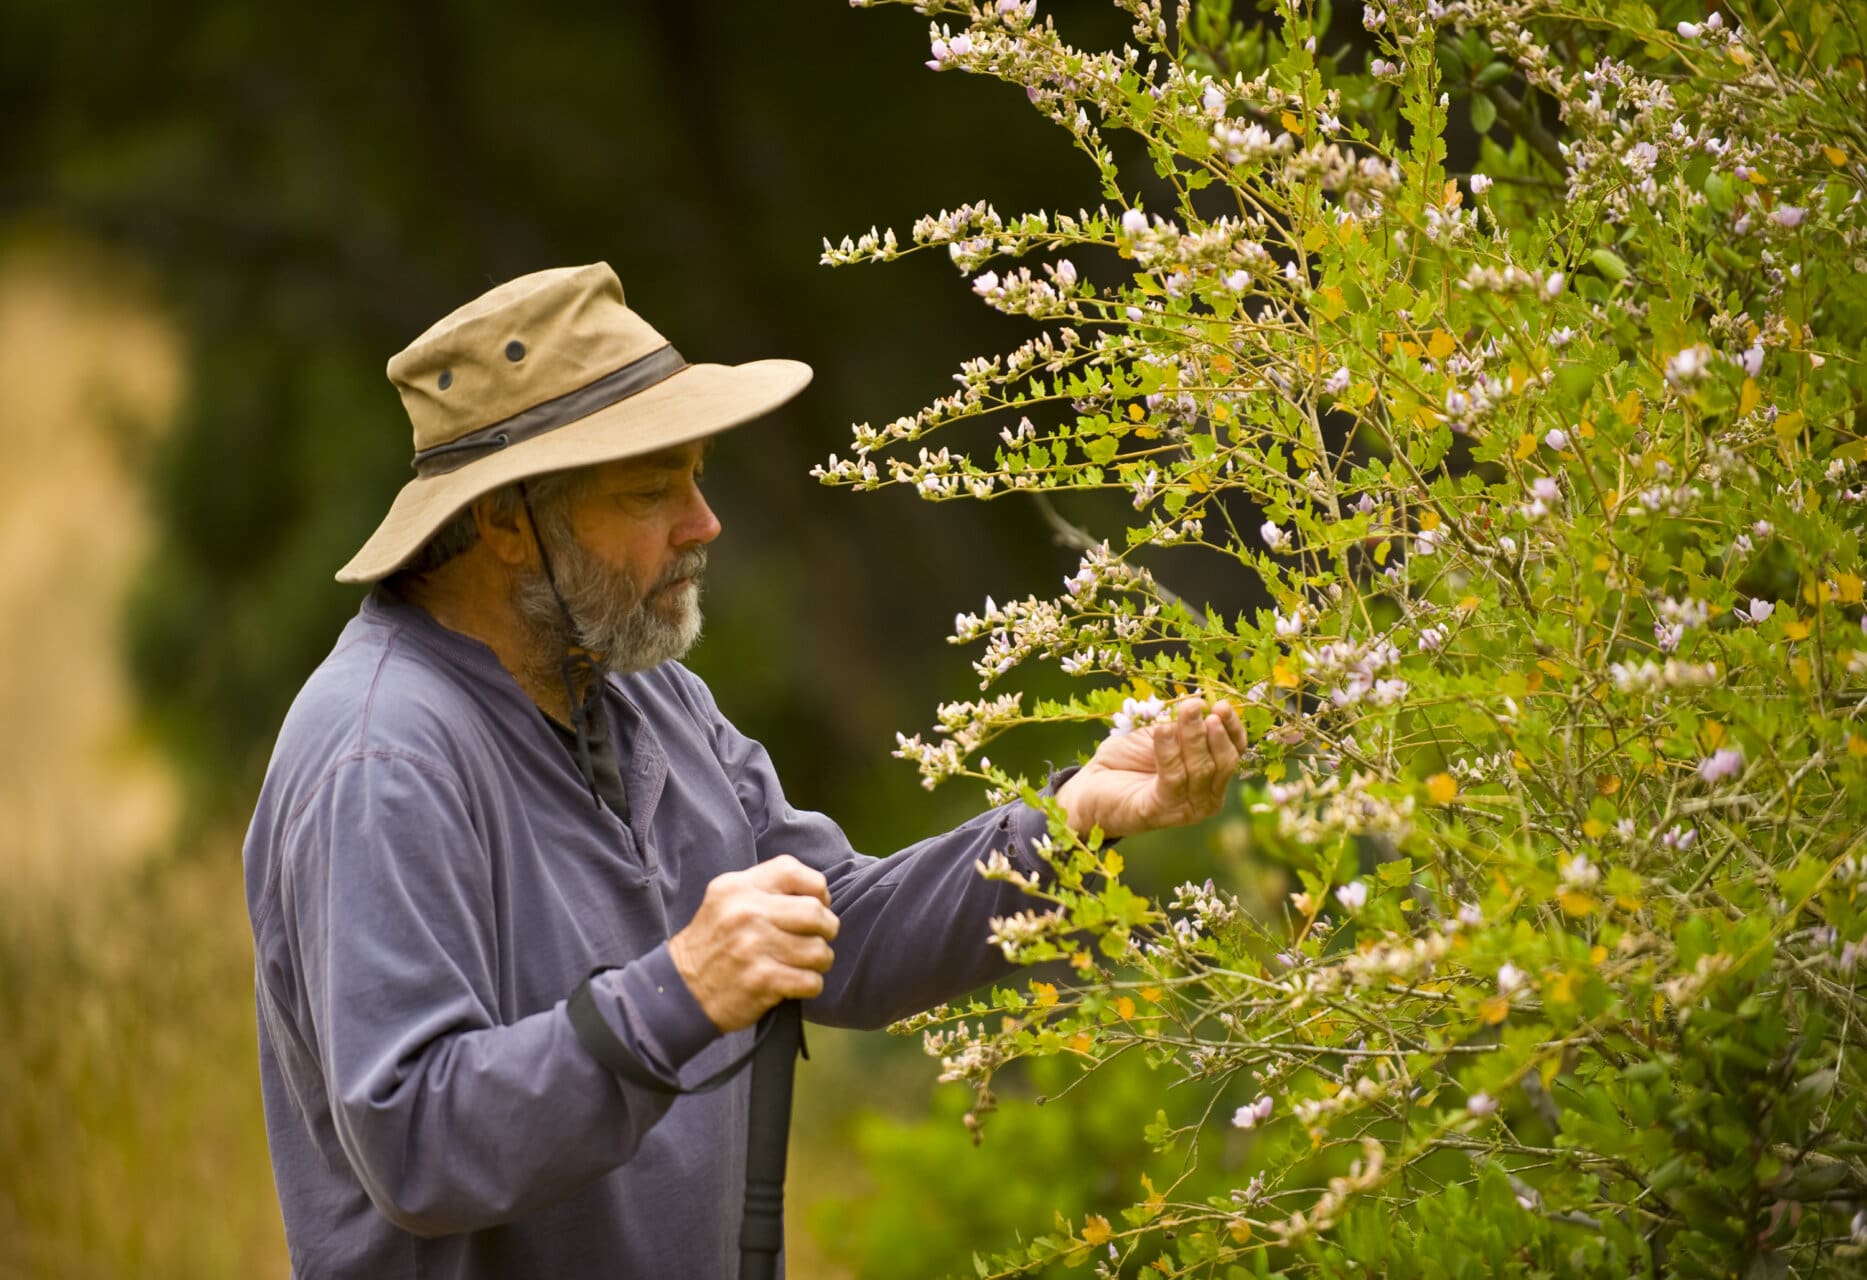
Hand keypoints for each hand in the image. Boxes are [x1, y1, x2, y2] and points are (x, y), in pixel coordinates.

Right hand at [668, 855, 839, 1032]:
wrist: (681, 990)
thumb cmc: (712, 944)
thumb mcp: (725, 901)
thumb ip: (764, 889)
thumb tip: (817, 895)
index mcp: (738, 888)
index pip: (793, 871)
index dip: (816, 889)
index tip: (816, 905)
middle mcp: (746, 913)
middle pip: (815, 913)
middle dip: (827, 928)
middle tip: (819, 939)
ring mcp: (754, 947)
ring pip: (818, 950)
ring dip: (820, 961)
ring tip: (806, 964)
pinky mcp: (762, 980)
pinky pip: (811, 980)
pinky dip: (810, 985)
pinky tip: (795, 983)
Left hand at [1055, 698, 1245, 838]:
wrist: (1090, 788)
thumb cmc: (1127, 759)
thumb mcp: (1160, 735)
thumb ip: (1182, 726)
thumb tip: (1201, 705)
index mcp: (1212, 777)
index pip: (1234, 752)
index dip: (1232, 729)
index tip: (1222, 705)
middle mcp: (1206, 798)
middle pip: (1222, 762)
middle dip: (1211, 731)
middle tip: (1197, 706)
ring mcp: (1187, 810)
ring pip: (1200, 770)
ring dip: (1191, 736)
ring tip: (1184, 710)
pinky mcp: (1162, 812)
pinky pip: (1173, 779)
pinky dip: (1169, 752)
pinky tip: (1161, 730)